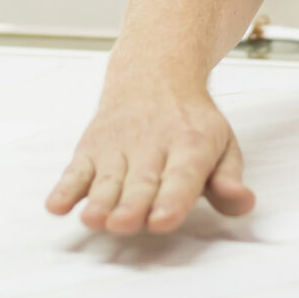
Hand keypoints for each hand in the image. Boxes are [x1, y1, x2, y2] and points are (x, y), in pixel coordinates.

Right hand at [44, 81, 253, 234]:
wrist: (154, 72)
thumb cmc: (191, 121)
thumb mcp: (223, 144)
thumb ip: (229, 179)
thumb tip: (242, 202)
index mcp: (190, 146)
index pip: (182, 177)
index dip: (172, 200)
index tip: (162, 221)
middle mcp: (152, 145)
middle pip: (141, 182)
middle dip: (131, 205)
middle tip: (124, 225)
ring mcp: (118, 147)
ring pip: (107, 179)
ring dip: (99, 200)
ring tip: (93, 220)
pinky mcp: (91, 148)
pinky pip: (75, 170)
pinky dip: (65, 188)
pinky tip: (56, 206)